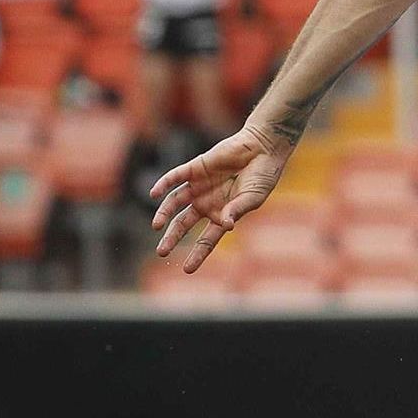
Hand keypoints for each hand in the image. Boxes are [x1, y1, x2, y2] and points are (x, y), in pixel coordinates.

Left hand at [149, 126, 291, 272]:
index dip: (197, 254)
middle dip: (172, 238)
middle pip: (184, 224)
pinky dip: (163, 184)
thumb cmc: (262, 176)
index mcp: (222, 215)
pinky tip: (154, 194)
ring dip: (164, 214)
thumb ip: (237, 210)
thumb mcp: (252, 198)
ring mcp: (199, 185)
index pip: (206, 240)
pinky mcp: (196, 168)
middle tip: (161, 251)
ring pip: (175, 203)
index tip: (187, 269)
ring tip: (156, 225)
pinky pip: (175, 177)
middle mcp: (207, 202)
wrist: (262, 147)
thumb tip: (226, 226)